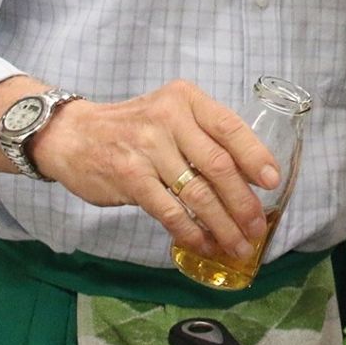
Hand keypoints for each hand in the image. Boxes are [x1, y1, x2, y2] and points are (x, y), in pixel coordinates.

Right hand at [31, 80, 278, 262]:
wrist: (73, 134)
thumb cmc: (133, 126)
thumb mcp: (172, 113)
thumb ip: (204, 135)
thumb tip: (249, 176)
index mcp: (187, 99)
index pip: (230, 127)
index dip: (255, 156)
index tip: (272, 181)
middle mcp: (169, 119)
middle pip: (218, 165)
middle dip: (243, 201)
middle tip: (257, 226)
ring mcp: (148, 149)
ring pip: (197, 193)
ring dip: (222, 224)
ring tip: (238, 244)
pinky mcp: (130, 178)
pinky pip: (169, 211)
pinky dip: (190, 232)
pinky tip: (204, 244)